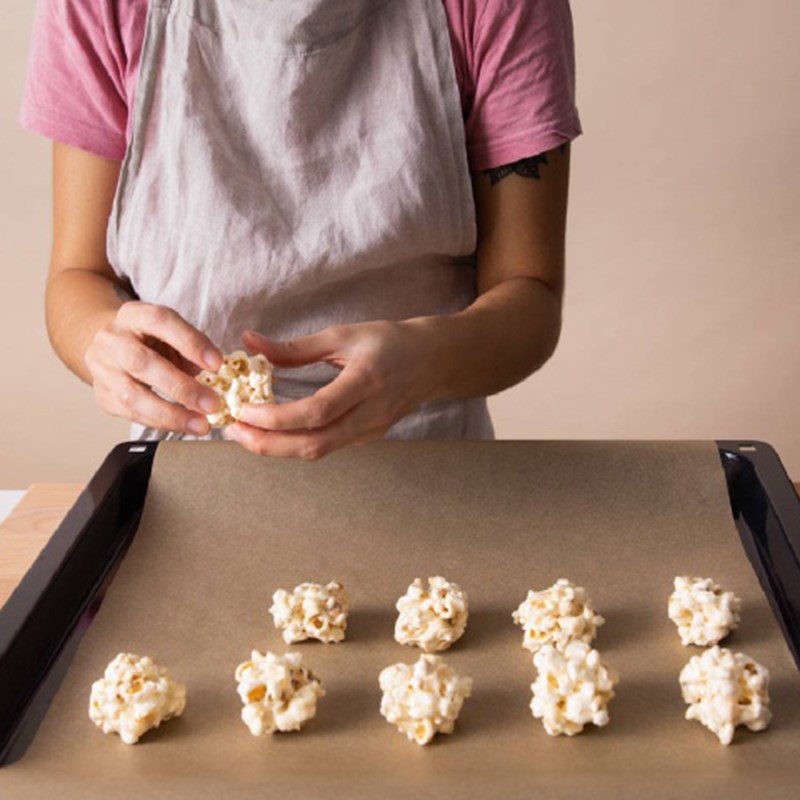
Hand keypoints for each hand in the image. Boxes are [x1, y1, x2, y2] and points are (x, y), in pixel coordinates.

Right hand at [85, 301, 222, 434]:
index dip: (190, 342)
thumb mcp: (171, 333)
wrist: (110, 346)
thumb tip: (219, 375)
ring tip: (200, 424)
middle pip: (142, 363)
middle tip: (212, 404)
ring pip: (132, 395)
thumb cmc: (151, 341)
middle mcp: (112, 339)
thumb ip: (193, 349)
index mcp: (134, 315)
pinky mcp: (102, 395)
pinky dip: (161, 422)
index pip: (160, 321)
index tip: (217, 364)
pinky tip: (183, 425)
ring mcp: (102, 369)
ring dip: (171, 414)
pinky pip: (131, 413)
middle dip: (182, 387)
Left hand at [224, 321, 441, 458]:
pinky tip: (271, 431)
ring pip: (317, 451)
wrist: (433, 362)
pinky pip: (325, 446)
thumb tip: (249, 343)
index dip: (276, 417)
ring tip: (244, 433)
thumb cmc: (390, 342)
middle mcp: (370, 413)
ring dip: (276, 448)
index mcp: (366, 382)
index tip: (243, 408)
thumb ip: (295, 347)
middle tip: (231, 430)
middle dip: (267, 443)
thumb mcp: (343, 335)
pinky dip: (293, 443)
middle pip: (314, 444)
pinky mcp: (366, 437)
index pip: (317, 412)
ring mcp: (370, 431)